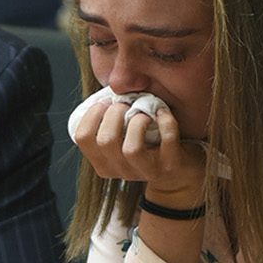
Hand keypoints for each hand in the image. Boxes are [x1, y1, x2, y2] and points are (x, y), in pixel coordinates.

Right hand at [71, 100, 205, 206]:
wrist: (179, 170)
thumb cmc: (146, 143)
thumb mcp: (121, 136)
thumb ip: (108, 121)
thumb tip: (107, 90)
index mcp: (103, 164)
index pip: (82, 138)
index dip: (91, 114)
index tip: (105, 103)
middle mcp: (121, 171)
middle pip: (106, 141)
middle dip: (114, 114)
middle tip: (125, 105)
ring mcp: (146, 171)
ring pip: (131, 149)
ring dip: (137, 122)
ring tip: (143, 113)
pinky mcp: (170, 166)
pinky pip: (167, 140)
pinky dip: (165, 120)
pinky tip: (162, 112)